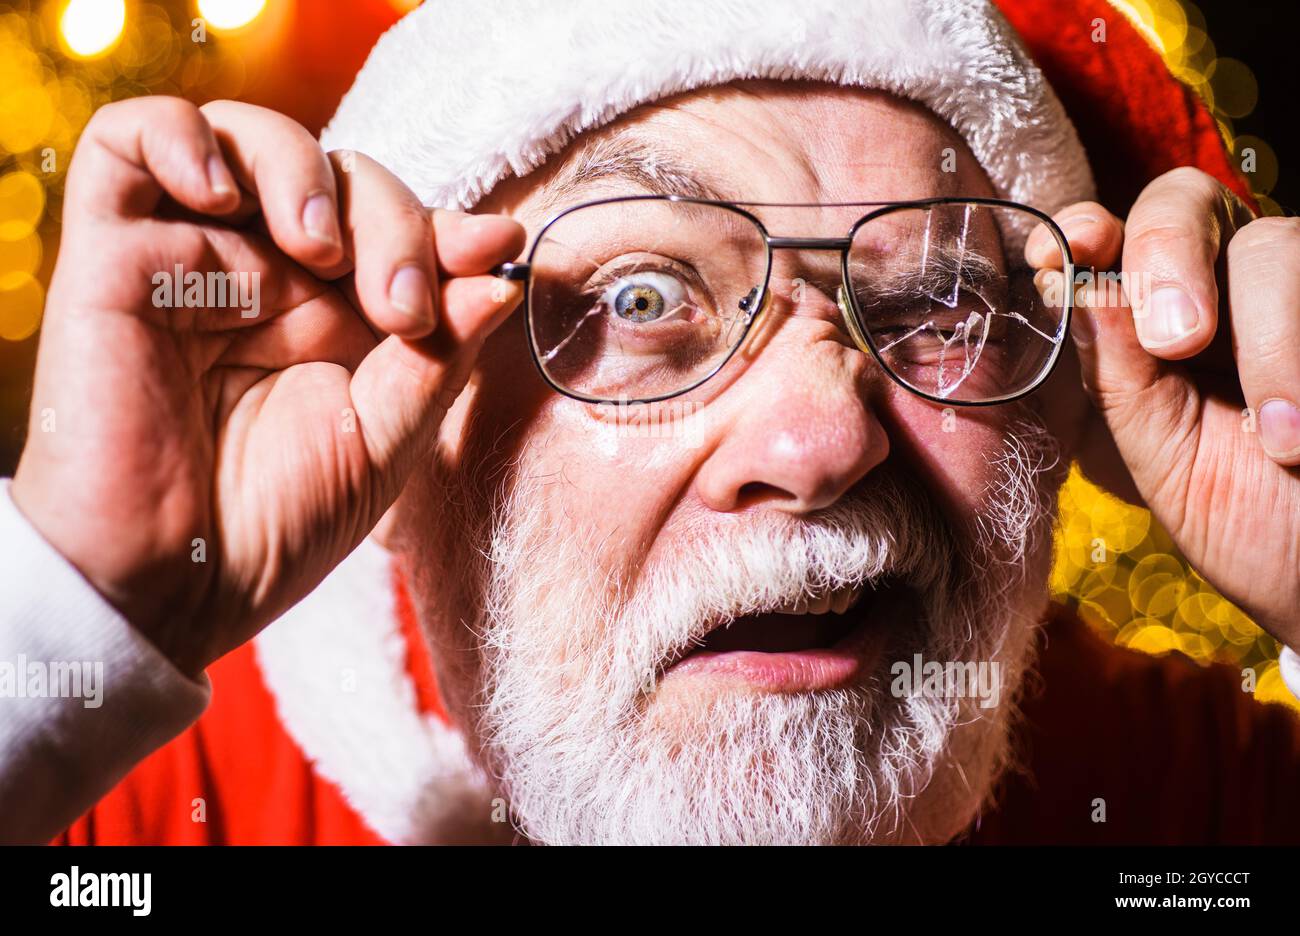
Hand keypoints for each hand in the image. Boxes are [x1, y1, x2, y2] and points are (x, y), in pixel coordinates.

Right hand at [11, 97, 524, 675]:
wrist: (169, 591)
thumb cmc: (275, 531)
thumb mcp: (384, 443)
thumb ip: (438, 355)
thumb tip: (502, 273)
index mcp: (337, 321)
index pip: (398, 230)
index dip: (447, 229)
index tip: (498, 246)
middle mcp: (270, 280)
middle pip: (343, 179)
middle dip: (393, 224)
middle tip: (403, 309)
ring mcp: (194, 260)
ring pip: (248, 138)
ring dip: (302, 171)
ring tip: (320, 250)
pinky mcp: (114, 256)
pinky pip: (129, 140)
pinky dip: (182, 137)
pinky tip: (221, 197)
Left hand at [1029, 167, 1298, 645]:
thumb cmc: (1251, 525)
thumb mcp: (1163, 460)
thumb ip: (1117, 379)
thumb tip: (1074, 287)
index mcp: (1159, 320)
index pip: (1115, 238)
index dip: (1086, 231)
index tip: (1061, 253)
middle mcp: (1230, 288)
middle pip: (1186, 203)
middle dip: (1166, 256)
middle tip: (1178, 340)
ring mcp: (1299, 294)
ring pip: (1274, 244)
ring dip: (1268, 339)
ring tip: (1277, 439)